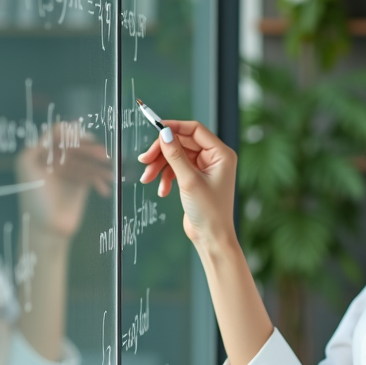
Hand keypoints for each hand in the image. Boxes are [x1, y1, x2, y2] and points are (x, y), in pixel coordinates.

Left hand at [17, 131, 111, 239]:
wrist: (47, 229)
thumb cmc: (33, 198)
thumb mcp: (25, 167)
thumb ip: (34, 146)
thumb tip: (53, 131)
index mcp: (43, 153)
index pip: (60, 135)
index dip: (72, 134)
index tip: (85, 139)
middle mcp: (56, 160)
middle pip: (77, 147)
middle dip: (91, 150)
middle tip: (105, 156)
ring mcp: (70, 172)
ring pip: (89, 161)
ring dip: (101, 166)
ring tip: (111, 173)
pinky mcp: (81, 185)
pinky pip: (95, 176)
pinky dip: (101, 181)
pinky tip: (105, 189)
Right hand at [136, 120, 236, 246]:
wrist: (212, 238)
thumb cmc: (209, 212)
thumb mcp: (189, 181)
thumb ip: (175, 156)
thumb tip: (164, 134)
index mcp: (221, 154)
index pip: (195, 130)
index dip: (174, 127)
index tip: (155, 128)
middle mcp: (214, 158)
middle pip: (182, 143)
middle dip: (162, 152)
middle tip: (144, 160)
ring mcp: (204, 168)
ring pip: (176, 156)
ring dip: (160, 167)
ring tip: (147, 179)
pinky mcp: (195, 178)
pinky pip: (176, 169)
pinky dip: (166, 178)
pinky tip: (162, 191)